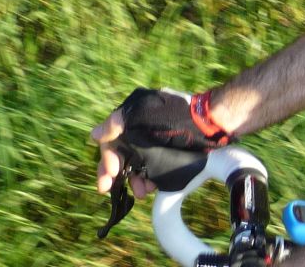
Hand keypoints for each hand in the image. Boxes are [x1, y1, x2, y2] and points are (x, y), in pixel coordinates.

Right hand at [92, 88, 233, 195]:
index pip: (111, 139)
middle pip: (120, 154)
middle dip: (114, 173)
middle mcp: (141, 130)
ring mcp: (154, 143)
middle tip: (107, 188)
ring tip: (140, 192)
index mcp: (133, 117)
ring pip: (135, 165)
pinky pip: (151, 169)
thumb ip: (117, 123)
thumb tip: (95, 134)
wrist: (210, 123)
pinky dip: (148, 179)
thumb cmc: (175, 115)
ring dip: (133, 179)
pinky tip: (151, 188)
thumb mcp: (142, 112)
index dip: (107, 157)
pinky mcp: (167, 155)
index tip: (112, 172)